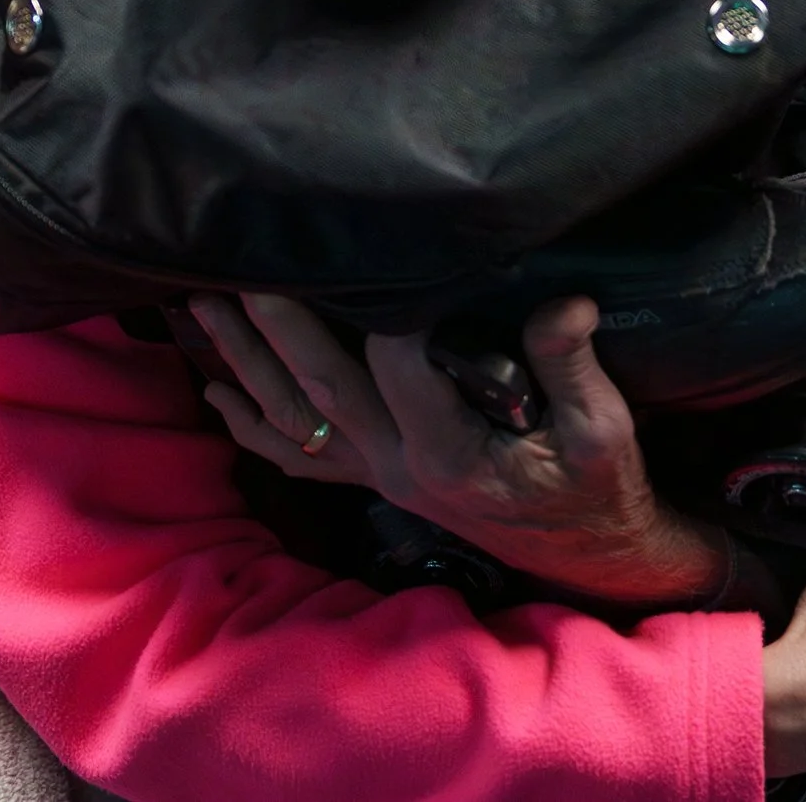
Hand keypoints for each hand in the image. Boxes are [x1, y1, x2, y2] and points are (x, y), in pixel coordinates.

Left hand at [192, 291, 733, 607]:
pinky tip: (217, 395)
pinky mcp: (376, 479)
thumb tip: (565, 303)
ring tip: (202, 306)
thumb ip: (571, 366)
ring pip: (294, 418)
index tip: (374, 248)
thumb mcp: (603, 433)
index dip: (388, 309)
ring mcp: (378, 476)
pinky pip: (298, 456)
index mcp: (448, 451)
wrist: (591, 556)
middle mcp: (397, 465)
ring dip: (244, 361)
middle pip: (321, 387)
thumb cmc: (596, 489)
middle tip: (235, 269)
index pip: (400, 365)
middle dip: (275, 326)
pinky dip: (252, 426)